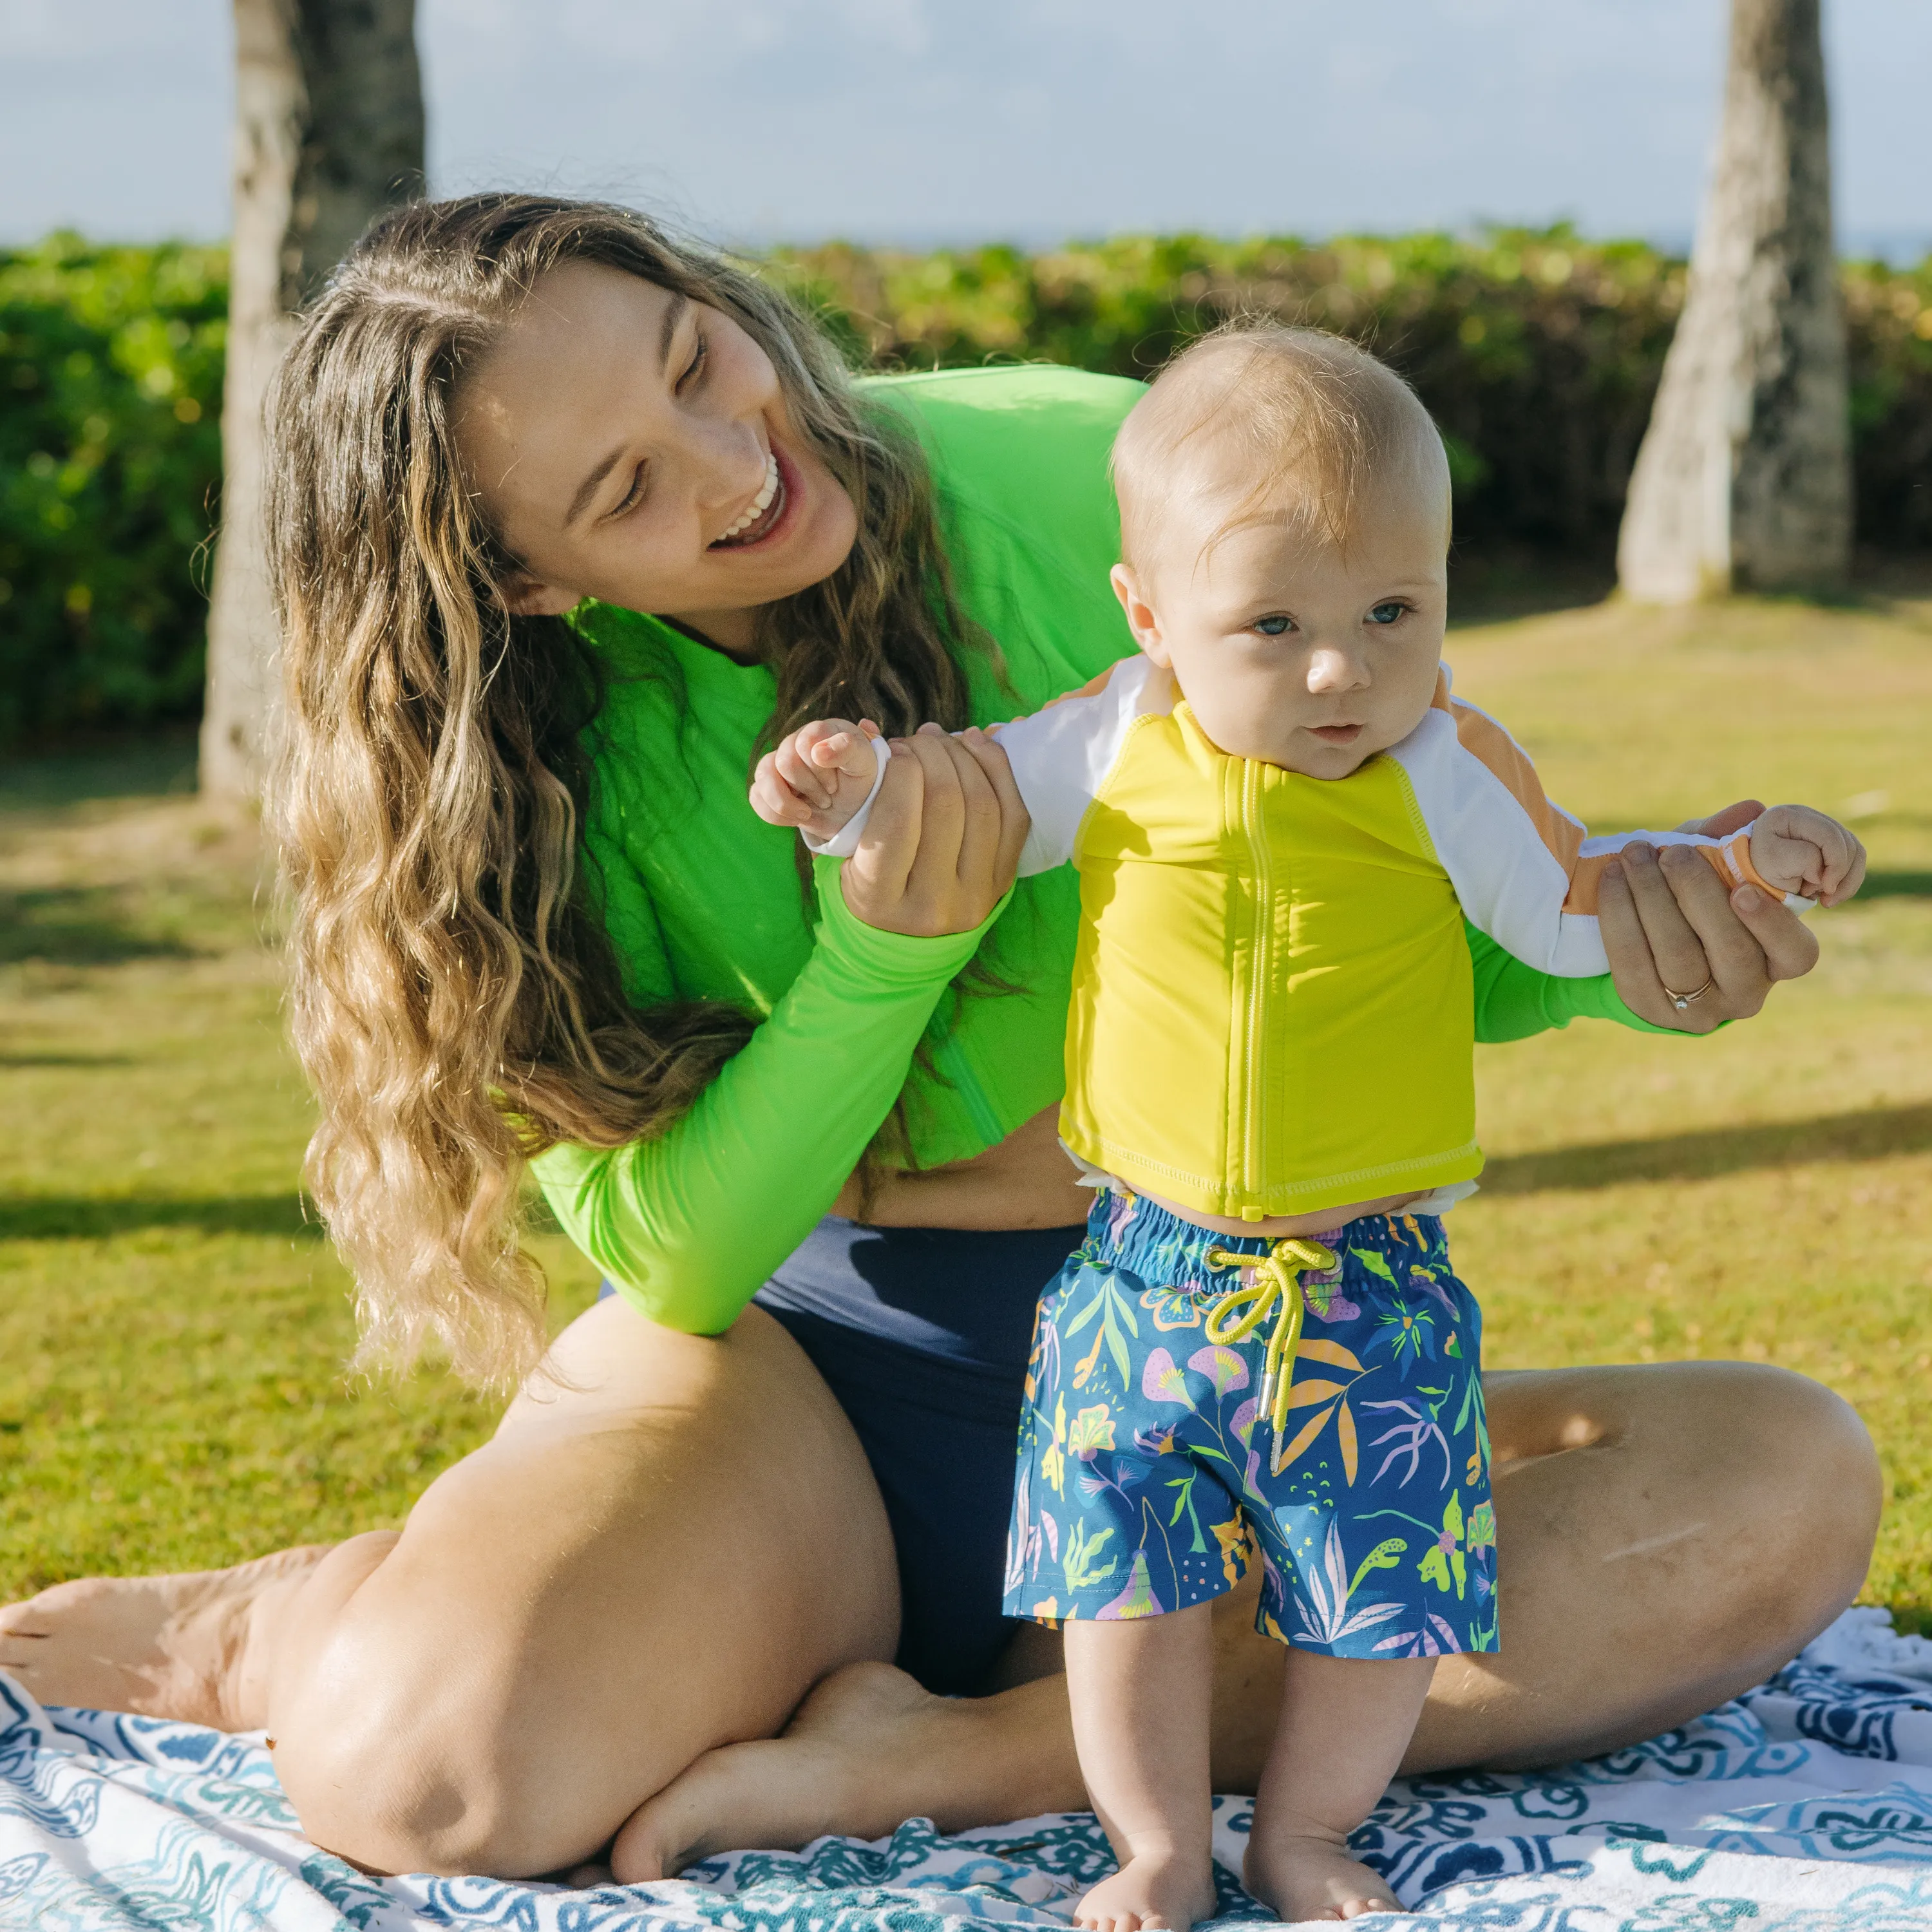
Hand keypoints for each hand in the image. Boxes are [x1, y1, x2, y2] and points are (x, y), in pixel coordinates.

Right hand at [749, 717, 881, 841]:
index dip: (819, 769)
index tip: (835, 785)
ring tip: (806, 814)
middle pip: (785, 762)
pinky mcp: (769, 786)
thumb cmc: (860, 781)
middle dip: (808, 787)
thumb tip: (818, 752)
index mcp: (818, 731)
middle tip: (828, 799)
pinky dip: (774, 814)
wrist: (852, 809)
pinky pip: (756, 796)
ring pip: (764, 777)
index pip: (805, 742)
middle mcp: (794, 742)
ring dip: (786, 803)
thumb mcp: (864, 764)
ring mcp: (778, 764)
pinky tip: (795, 819)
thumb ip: (848, 749)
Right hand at [838, 724, 1029, 936]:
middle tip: (918, 739)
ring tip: (942, 739)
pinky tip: (977, 745)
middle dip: (933, 756)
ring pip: (984, 806)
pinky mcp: (1003, 883)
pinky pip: (1013, 816)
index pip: (897, 824)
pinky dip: (998, 771)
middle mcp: (934, 905)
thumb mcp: (849, 858)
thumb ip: (864, 807)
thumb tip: (884, 739)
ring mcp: (977, 896)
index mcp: (881, 899)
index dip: (901, 773)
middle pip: (947, 807)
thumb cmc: (867, 885)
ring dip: (964, 757)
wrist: (907, 938)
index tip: (895, 750)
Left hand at [1600, 800, 1817, 1031]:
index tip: (1743, 889)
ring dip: (1652, 899)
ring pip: (1678, 957)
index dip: (1772, 924)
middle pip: (1729, 950)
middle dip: (1697, 894)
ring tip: (1635, 856)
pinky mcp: (1649, 1009)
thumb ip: (1728, 842)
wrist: (1639, 946)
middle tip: (1673, 853)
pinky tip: (1613, 878)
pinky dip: (1620, 915)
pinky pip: (1632, 962)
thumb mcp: (1712, 870)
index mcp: (1778, 959)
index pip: (1795, 952)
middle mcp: (1745, 991)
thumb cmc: (1692, 900)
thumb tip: (1750, 810)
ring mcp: (1698, 1009)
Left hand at [1748, 804, 1866, 906]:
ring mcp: (1819, 827)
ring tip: (1826, 899)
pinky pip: (1853, 858)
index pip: (1830, 836)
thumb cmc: (1755, 871)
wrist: (1748, 879)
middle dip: (1841, 874)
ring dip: (1847, 879)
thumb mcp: (1775, 865)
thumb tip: (1824, 869)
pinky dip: (1848, 879)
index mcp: (1787, 816)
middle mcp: (1805, 815)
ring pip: (1854, 850)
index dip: (1835, 864)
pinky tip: (1831, 894)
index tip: (1823, 889)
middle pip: (1847, 843)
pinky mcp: (1828, 842)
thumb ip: (1804, 859)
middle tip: (1822, 896)